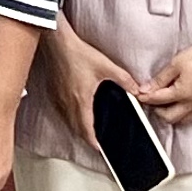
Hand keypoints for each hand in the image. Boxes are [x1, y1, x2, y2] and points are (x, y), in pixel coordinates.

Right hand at [42, 32, 145, 148]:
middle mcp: (67, 102)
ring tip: (87, 129)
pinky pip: (61, 110)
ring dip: (77, 127)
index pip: (86, 128)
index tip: (99, 148)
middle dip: (85, 136)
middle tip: (95, 141)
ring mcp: (58, 97)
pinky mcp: (54, 90)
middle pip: (75, 128)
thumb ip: (124, 79)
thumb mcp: (106, 66)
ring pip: (67, 120)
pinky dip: (69, 116)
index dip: (92, 141)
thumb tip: (137, 90)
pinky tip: (75, 110)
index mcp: (81, 100)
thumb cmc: (78, 53)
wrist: (57, 42)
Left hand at [136, 41, 191, 126]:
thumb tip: (145, 89)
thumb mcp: (175, 64)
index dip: (146, 98)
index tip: (139, 95)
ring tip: (164, 103)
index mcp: (182, 93)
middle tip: (151, 101)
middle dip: (157, 111)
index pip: (158, 100)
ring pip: (183, 119)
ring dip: (171, 114)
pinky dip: (184, 113)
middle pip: (170, 117)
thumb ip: (160, 79)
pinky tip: (180, 104)